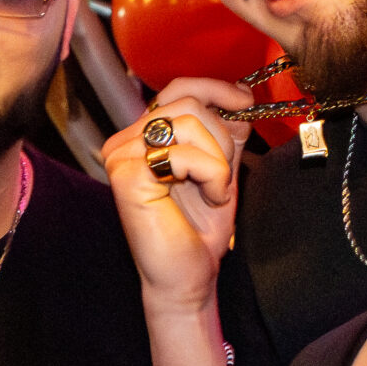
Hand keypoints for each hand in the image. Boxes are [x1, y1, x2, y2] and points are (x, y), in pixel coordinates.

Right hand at [101, 76, 249, 315]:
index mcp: (143, 137)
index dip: (214, 89)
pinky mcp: (127, 175)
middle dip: (222, 139)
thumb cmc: (199, 230)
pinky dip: (210, 174)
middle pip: (187, 103)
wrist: (188, 277)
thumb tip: (241, 94)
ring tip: (214, 191)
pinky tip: (208, 198)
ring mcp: (122, 156)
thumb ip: (226, 130)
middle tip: (223, 177)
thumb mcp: (220, 167)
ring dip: (218, 160)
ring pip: (189, 122)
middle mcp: (125, 142)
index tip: (244, 101)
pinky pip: (184, 153)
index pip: (176, 89)